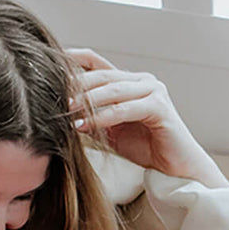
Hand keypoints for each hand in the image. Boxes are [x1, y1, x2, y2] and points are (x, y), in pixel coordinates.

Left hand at [67, 48, 228, 187]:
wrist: (177, 168)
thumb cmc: (147, 149)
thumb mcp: (112, 132)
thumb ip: (93, 119)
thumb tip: (65, 115)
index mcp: (130, 82)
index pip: (97, 63)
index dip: (74, 61)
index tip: (50, 66)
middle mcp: (142, 81)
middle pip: (102, 75)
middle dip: (76, 85)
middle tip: (53, 95)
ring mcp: (153, 91)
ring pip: (112, 90)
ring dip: (86, 100)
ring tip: (65, 111)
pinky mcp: (160, 107)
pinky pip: (125, 109)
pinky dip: (103, 117)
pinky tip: (85, 125)